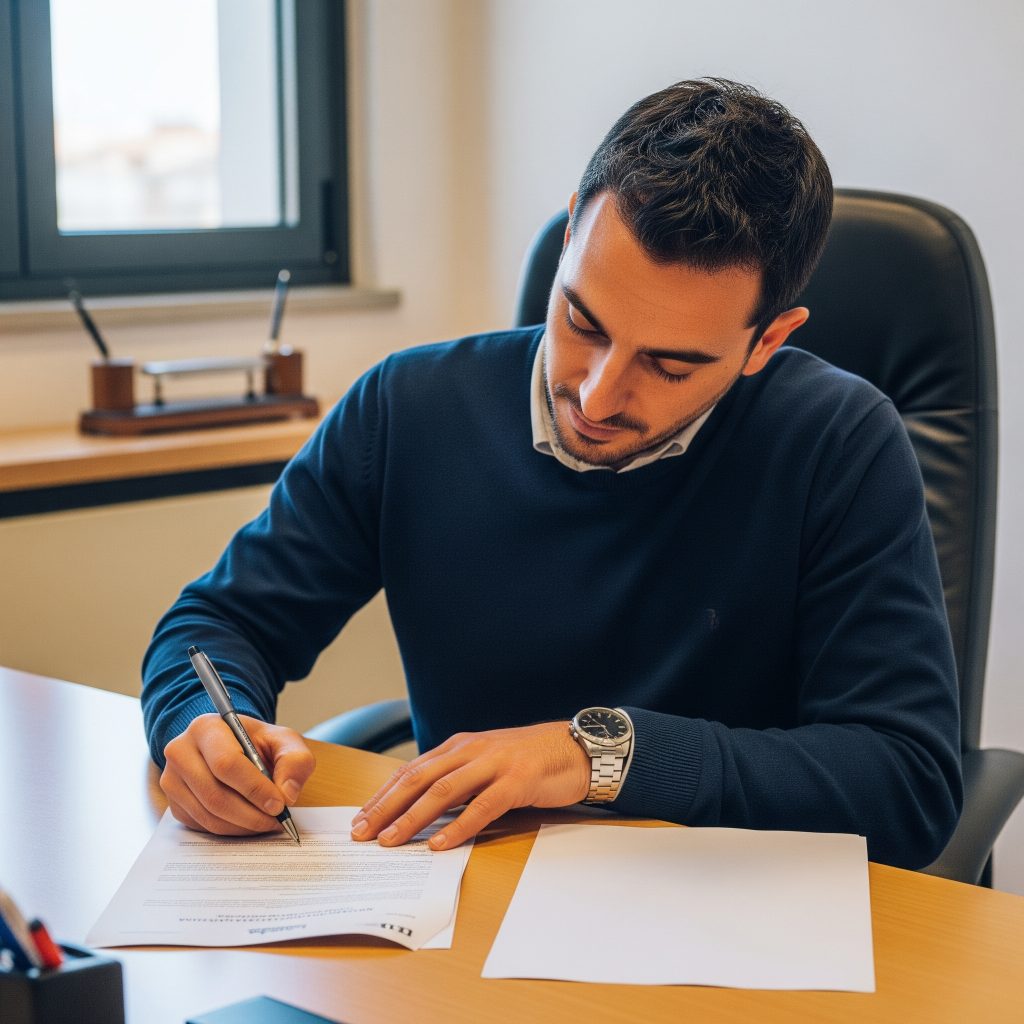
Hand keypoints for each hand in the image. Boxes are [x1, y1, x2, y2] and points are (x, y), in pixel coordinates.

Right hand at [160, 713, 315, 836]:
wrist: (234, 747)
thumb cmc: (258, 743)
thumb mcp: (283, 741)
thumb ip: (295, 760)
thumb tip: (287, 794)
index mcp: (206, 728)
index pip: (226, 763)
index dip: (254, 788)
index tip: (279, 804)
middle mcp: (180, 752)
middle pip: (214, 794)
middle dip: (251, 813)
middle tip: (276, 820)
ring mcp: (172, 779)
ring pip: (207, 815)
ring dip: (243, 826)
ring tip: (267, 822)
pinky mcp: (174, 803)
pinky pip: (202, 826)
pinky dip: (230, 830)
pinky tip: (249, 823)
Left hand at [350, 721, 589, 849]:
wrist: (576, 747)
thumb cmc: (530, 759)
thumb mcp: (486, 761)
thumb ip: (458, 778)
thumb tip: (422, 809)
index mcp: (460, 746)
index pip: (411, 771)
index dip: (383, 795)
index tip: (360, 819)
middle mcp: (471, 750)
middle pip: (419, 779)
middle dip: (386, 807)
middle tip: (362, 833)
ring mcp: (495, 763)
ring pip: (443, 791)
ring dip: (413, 818)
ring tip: (391, 841)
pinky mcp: (517, 781)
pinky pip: (482, 806)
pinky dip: (458, 826)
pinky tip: (440, 843)